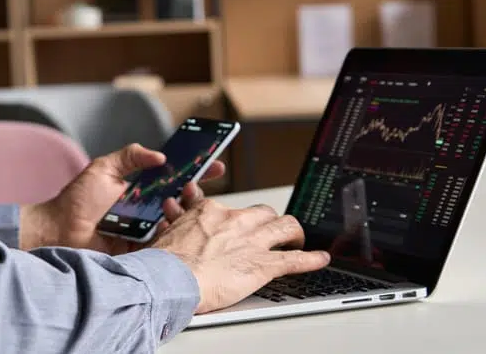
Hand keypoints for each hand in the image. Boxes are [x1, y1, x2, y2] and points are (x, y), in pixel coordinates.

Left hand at [19, 143, 224, 254]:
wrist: (57, 231)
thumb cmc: (76, 200)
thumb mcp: (103, 169)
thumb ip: (130, 156)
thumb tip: (160, 154)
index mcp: (141, 188)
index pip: (175, 177)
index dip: (196, 171)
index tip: (215, 164)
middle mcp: (147, 208)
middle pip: (181, 199)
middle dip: (196, 192)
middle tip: (200, 185)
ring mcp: (146, 229)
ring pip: (176, 221)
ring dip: (183, 212)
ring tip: (177, 204)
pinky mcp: (141, 250)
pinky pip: (163, 242)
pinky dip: (169, 234)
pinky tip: (169, 226)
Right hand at [151, 200, 330, 313]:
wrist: (170, 277)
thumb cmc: (165, 260)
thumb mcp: (168, 230)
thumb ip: (178, 217)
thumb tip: (174, 207)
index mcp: (212, 212)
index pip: (233, 208)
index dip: (239, 218)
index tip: (240, 224)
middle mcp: (236, 221)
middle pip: (264, 213)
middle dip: (270, 222)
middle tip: (270, 231)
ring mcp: (252, 241)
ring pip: (285, 227)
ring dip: (294, 233)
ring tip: (297, 240)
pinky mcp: (263, 264)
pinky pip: (295, 259)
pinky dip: (311, 259)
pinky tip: (320, 258)